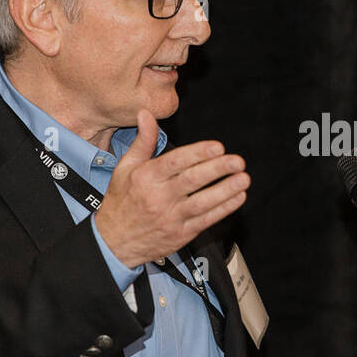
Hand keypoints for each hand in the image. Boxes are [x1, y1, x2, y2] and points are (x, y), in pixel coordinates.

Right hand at [93, 108, 248, 266]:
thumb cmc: (120, 202)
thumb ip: (142, 141)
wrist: (114, 242)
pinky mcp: (181, 234)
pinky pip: (206, 220)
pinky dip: (224, 209)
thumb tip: (146, 114)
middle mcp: (159, 197)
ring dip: (225, 190)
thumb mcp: (125, 168)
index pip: (175, 162)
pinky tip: (237, 197)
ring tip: (243, 179)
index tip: (217, 147)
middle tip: (237, 161)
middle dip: (217, 169)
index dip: (198, 154)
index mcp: (146, 178)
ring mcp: (171, 217)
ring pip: (202, 202)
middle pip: (192, 181)